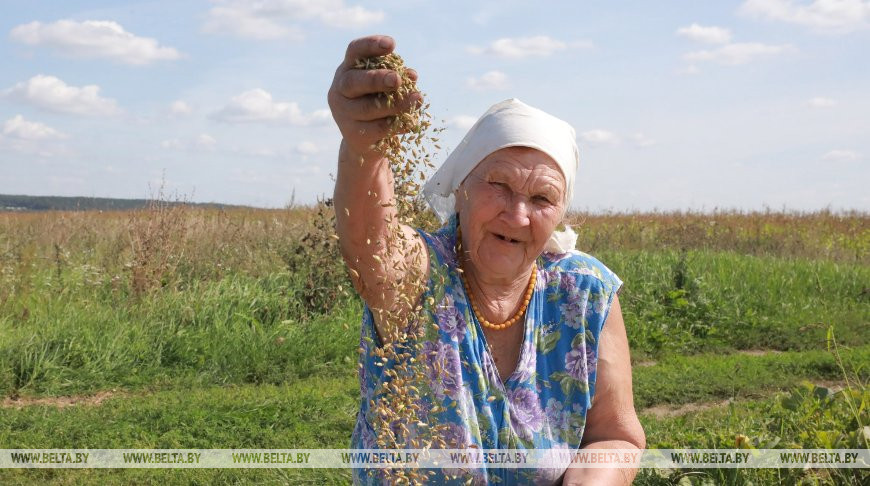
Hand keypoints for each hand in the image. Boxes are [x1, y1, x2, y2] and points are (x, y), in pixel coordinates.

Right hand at [327, 35, 421, 157]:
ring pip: (368, 108)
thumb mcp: (384, 86)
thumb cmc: (377, 102)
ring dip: (395, 103)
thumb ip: (396, 77)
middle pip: (354, 82)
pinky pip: (377, 128)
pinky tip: (411, 121)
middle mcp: (340, 90)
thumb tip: (412, 75)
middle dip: (377, 79)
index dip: (371, 45)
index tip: (391, 44)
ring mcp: (343, 114)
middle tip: (398, 79)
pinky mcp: (353, 135)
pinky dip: (397, 124)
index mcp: (347, 69)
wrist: (364, 141)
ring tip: (417, 99)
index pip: (354, 51)